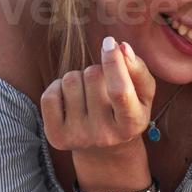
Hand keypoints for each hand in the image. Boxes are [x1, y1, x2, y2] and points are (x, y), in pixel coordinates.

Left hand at [41, 36, 155, 153]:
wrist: (105, 148)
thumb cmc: (126, 110)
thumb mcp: (143, 93)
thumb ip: (138, 69)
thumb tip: (121, 47)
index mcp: (132, 124)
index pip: (119, 91)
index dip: (113, 62)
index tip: (109, 42)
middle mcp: (105, 135)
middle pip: (93, 76)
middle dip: (97, 69)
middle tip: (102, 83)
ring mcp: (78, 137)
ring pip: (71, 80)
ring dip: (79, 77)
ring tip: (87, 92)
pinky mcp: (56, 137)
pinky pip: (49, 95)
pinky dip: (58, 87)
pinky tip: (70, 98)